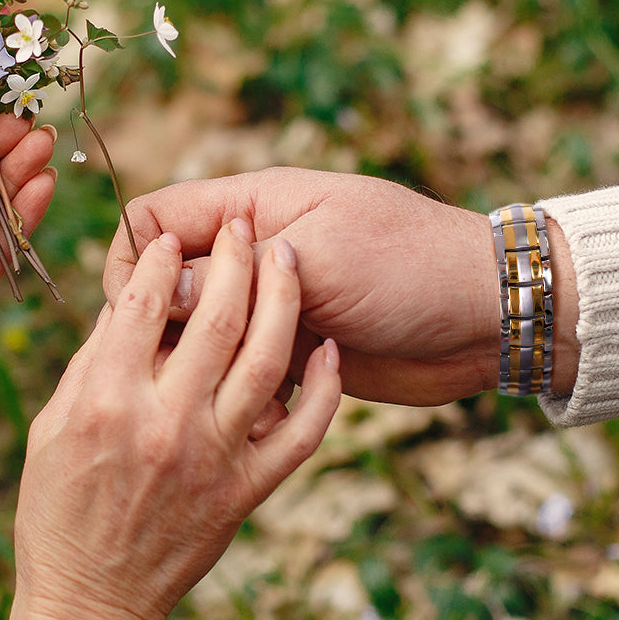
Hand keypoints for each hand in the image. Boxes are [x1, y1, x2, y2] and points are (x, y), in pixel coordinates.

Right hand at [2, 220, 340, 619]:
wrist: (94, 603)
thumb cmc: (55, 511)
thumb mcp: (52, 428)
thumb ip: (93, 362)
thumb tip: (128, 300)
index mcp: (106, 401)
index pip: (139, 303)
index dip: (156, 255)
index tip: (167, 232)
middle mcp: (163, 422)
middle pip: (212, 317)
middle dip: (232, 257)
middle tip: (243, 225)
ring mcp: (213, 457)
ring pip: (264, 361)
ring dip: (282, 301)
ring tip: (286, 258)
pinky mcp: (246, 490)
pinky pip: (301, 432)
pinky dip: (322, 389)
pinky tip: (328, 349)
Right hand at [103, 168, 577, 404]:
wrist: (484, 317)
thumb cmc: (410, 268)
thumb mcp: (322, 262)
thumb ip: (237, 276)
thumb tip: (163, 293)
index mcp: (253, 209)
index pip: (155, 218)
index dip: (135, 260)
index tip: (138, 311)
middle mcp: (254, 255)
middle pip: (171, 282)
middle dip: (165, 325)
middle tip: (182, 365)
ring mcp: (272, 305)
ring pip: (201, 333)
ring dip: (205, 367)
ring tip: (225, 394)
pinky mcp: (293, 350)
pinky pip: (241, 371)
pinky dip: (244, 393)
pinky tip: (270, 410)